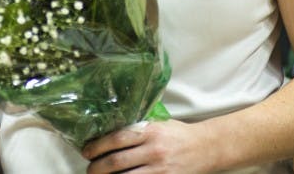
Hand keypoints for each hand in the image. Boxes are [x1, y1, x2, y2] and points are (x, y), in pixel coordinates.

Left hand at [83, 120, 211, 173]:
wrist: (207, 148)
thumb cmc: (179, 135)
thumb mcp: (159, 124)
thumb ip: (138, 128)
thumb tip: (109, 132)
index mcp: (150, 131)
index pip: (117, 139)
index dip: (97, 146)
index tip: (86, 151)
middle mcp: (154, 150)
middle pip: (116, 162)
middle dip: (97, 168)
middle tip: (89, 169)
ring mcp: (160, 170)